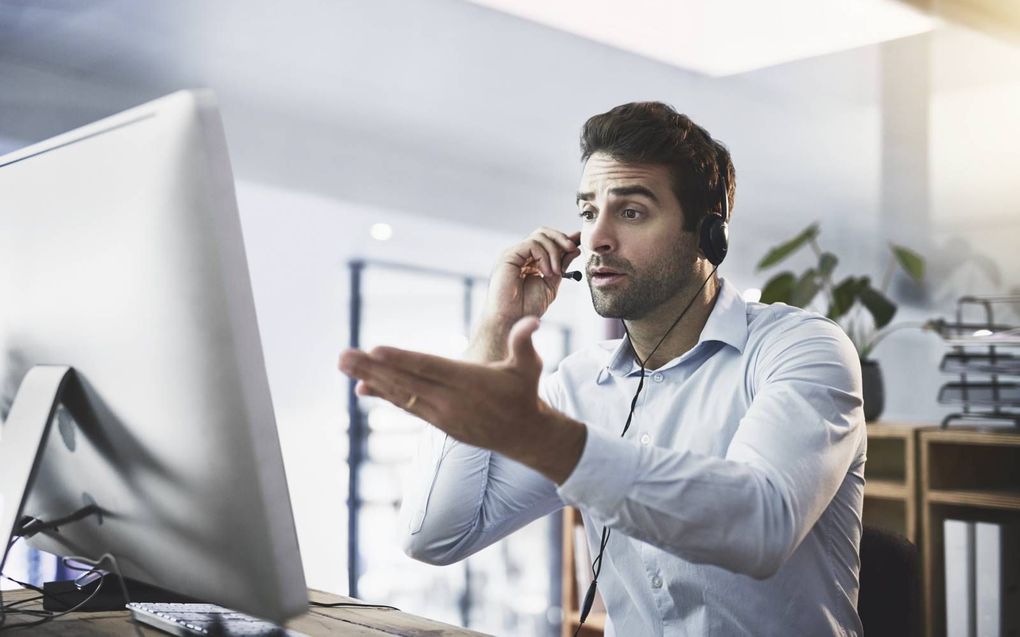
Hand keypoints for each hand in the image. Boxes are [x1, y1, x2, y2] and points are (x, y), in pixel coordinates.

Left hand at [338, 316, 585, 483]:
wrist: (524, 435)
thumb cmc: (525, 392)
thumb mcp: (530, 365)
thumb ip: (524, 342)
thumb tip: (534, 321)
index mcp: (468, 382)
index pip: (429, 367)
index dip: (401, 359)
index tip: (375, 349)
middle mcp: (449, 400)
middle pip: (405, 381)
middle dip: (371, 367)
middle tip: (342, 355)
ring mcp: (440, 414)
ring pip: (400, 393)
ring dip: (370, 378)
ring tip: (343, 364)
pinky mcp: (436, 422)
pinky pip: (405, 406)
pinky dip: (383, 395)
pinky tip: (361, 386)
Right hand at [486, 227, 580, 324]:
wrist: (512, 321)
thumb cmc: (527, 307)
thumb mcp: (551, 283)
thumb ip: (561, 265)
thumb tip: (574, 249)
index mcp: (528, 260)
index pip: (546, 241)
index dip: (563, 239)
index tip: (578, 242)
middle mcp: (519, 254)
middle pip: (542, 232)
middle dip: (561, 238)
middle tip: (573, 249)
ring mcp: (513, 254)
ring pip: (539, 236)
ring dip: (554, 252)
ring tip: (555, 272)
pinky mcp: (508, 257)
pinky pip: (531, 244)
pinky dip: (544, 256)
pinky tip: (546, 272)